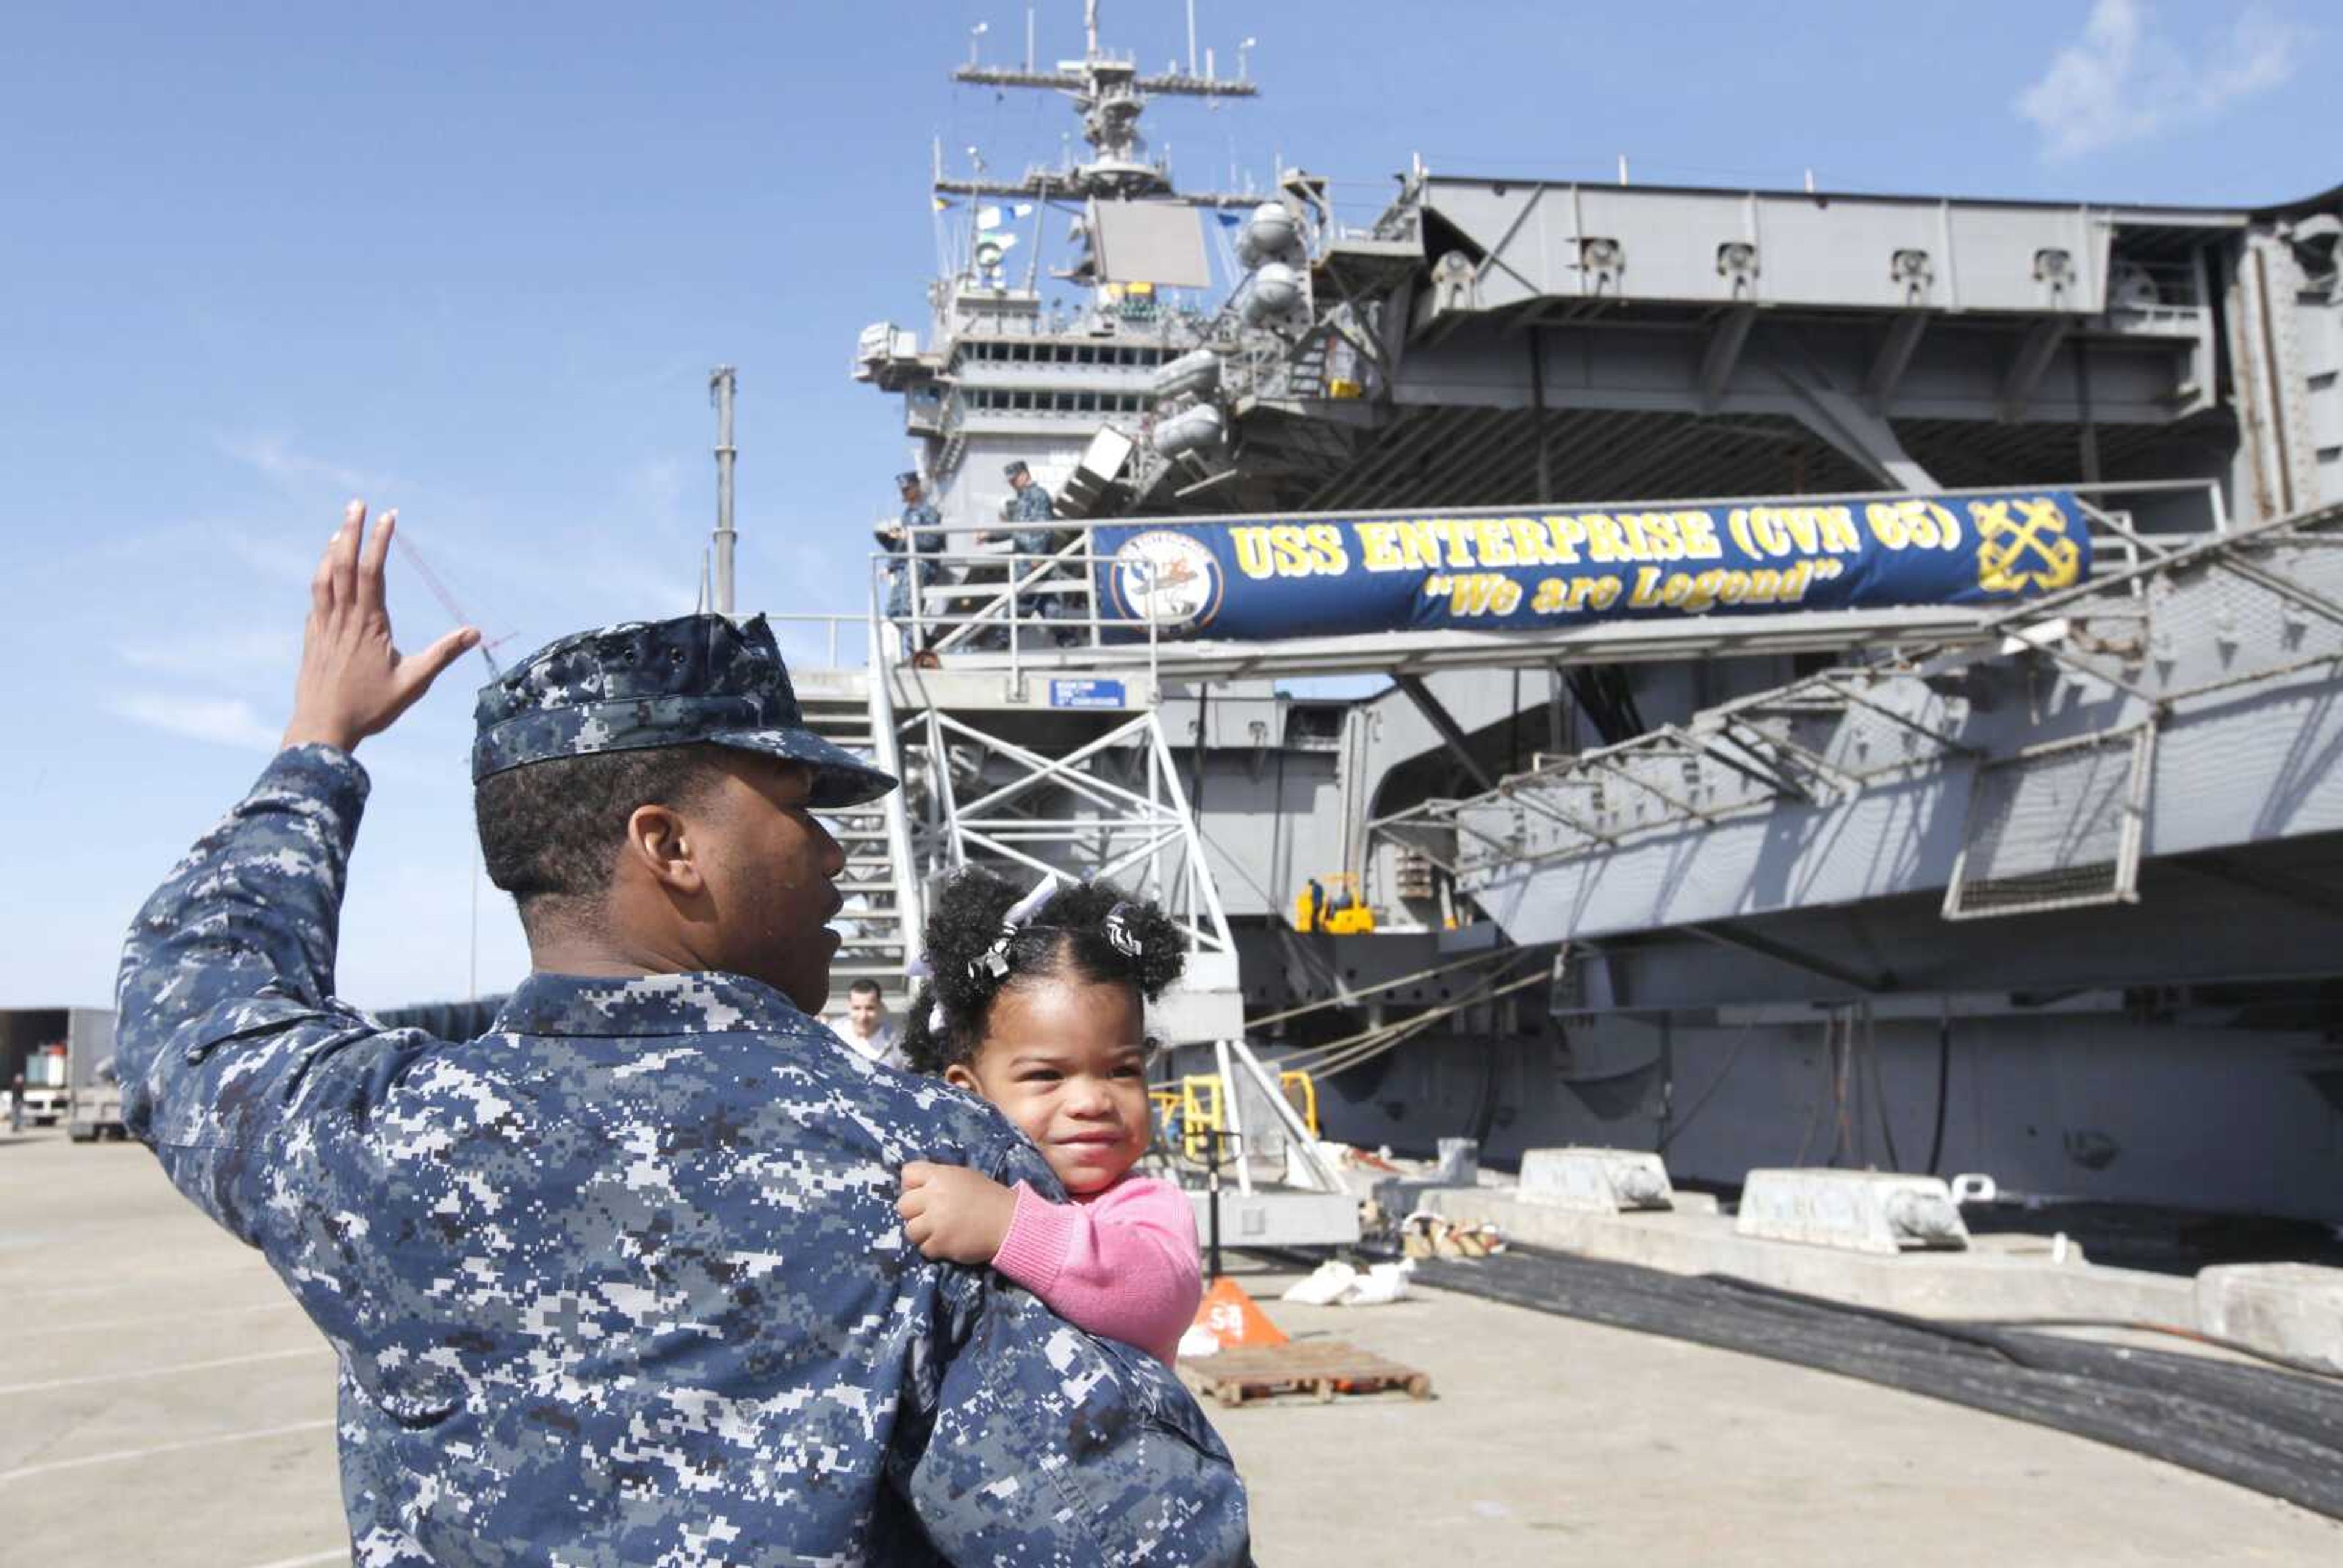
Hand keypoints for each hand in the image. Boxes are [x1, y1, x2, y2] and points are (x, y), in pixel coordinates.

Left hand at [281, 500, 479, 753]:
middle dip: (352, 530)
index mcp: (370, 624)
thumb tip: (474, 632)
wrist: (322, 728)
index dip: (380, 540)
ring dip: (332, 549)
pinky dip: (320, 576)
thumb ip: (443, 654)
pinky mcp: (313, 638)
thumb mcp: (414, 682)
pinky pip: (315, 598)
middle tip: (357, 503)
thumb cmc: (371, 708)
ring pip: (324, 577)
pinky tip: (324, 572)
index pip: (372, 571)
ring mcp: (324, 626)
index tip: (389, 515)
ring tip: (341, 529)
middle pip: (343, 563)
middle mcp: (344, 618)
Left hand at [897, 1161, 1016, 1263]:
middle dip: (914, 1212)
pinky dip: (933, 1247)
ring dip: (922, 1232)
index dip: (912, 1185)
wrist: (1009, 1223)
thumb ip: (938, 1179)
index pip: (907, 1174)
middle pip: (903, 1205)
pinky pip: (923, 1248)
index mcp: (941, 1176)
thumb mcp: (963, 1177)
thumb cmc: (987, 1197)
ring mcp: (936, 1222)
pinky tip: (947, 1242)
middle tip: (930, 1216)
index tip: (923, 1194)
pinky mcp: (941, 1244)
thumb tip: (914, 1187)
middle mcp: (935, 1197)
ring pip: (910, 1230)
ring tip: (938, 1231)